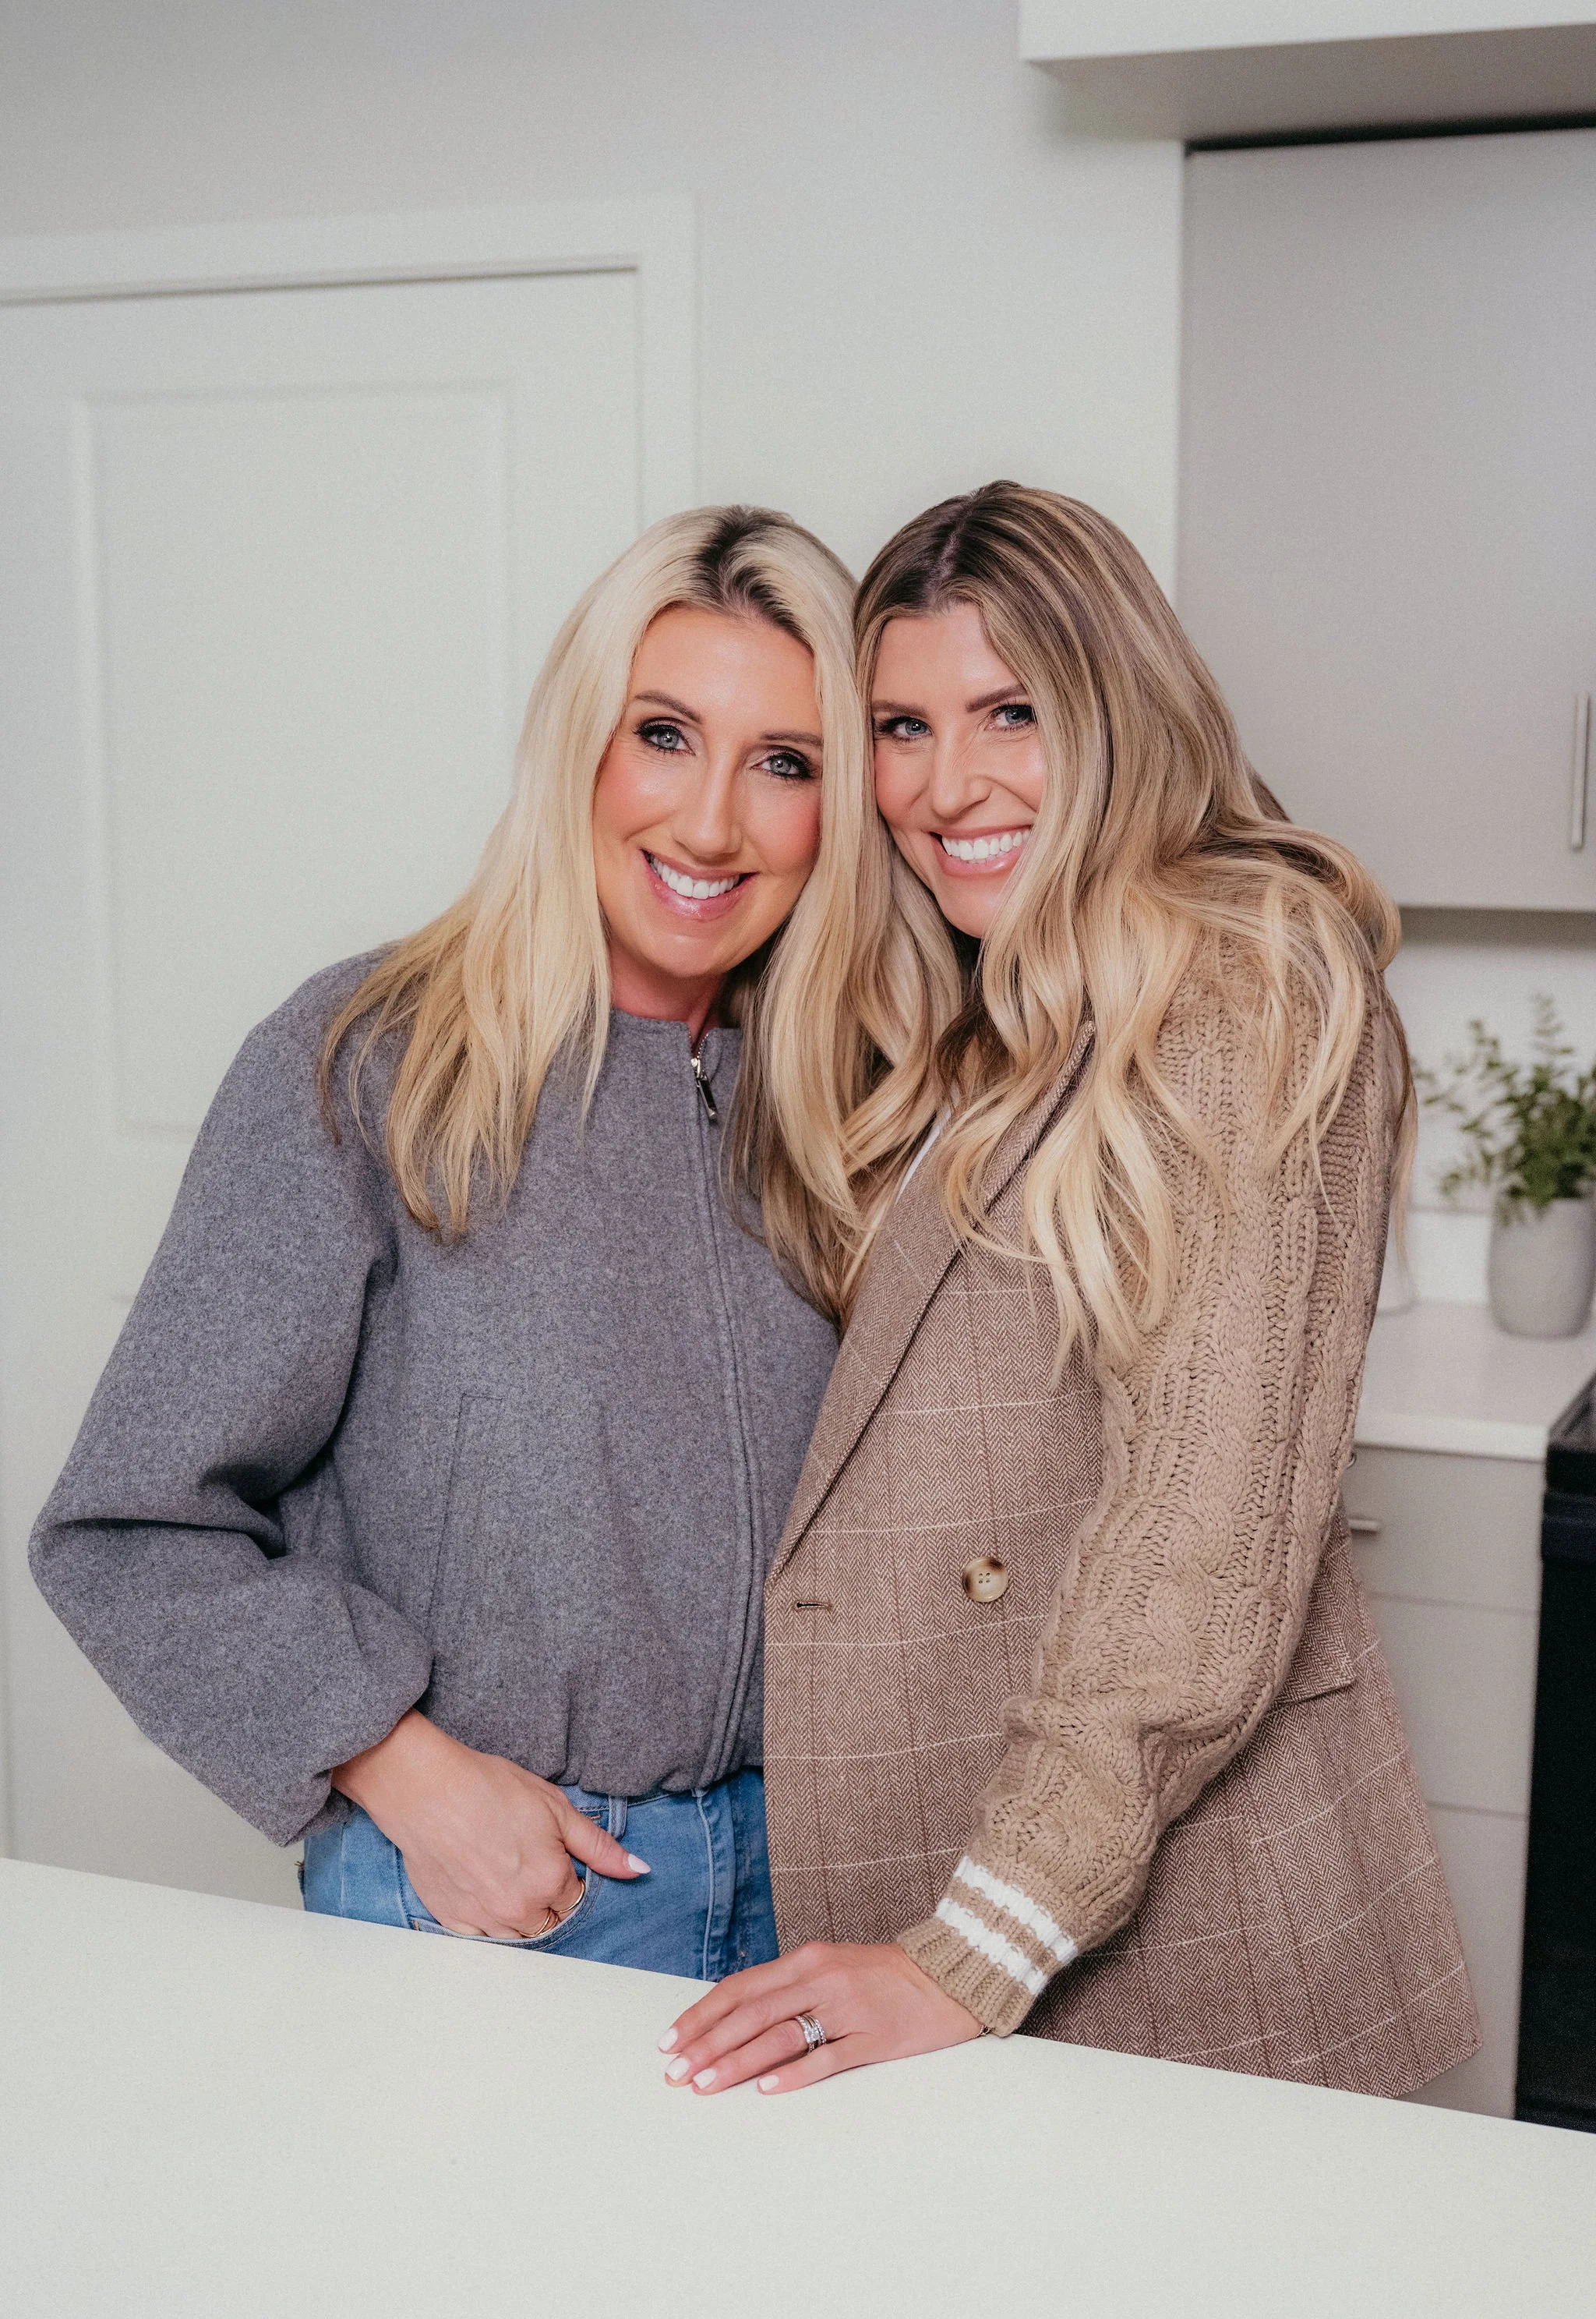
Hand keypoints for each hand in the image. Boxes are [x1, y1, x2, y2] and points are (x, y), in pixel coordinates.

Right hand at [332, 1711, 647, 1937]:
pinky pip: (481, 1939)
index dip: (567, 1876)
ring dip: (520, 1915)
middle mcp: (520, 1911)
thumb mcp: (556, 1808)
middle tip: (526, 1864)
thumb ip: (598, 1846)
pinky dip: (487, 1923)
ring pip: (517, 1936)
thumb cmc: (489, 1789)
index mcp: (551, 1882)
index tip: (551, 1855)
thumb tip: (639, 1869)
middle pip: (549, 1923)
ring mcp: (484, 1920)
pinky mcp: (452, 1919)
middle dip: (547, 1900)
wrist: (426, 1789)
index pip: (575, 1899)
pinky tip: (481, 1890)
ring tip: (503, 1874)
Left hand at [658, 1941, 981, 2094]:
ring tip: (704, 2085)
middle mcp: (820, 1979)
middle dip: (706, 2044)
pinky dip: (794, 2075)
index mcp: (804, 1960)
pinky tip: (766, 2091)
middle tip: (674, 2073)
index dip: (700, 2015)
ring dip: (737, 2063)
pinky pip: (827, 2058)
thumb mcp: (828, 1968)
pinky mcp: (873, 2038)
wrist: (947, 1973)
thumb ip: (787, 1990)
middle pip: (750, 2013)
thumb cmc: (882, 1975)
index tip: (668, 2042)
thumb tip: (734, 2021)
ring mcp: (846, 2009)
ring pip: (780, 2036)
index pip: (739, 1988)